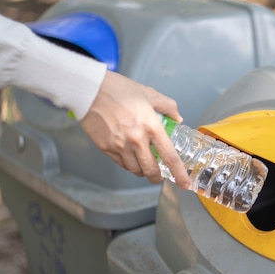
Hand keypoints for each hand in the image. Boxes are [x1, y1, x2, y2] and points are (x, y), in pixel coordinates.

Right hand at [80, 71, 190, 188]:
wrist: (90, 90)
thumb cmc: (118, 90)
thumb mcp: (149, 94)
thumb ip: (167, 107)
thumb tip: (177, 118)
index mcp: (151, 127)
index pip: (170, 157)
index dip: (179, 174)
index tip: (184, 183)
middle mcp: (137, 140)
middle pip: (151, 170)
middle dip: (156, 177)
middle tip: (158, 176)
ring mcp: (120, 146)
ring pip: (135, 170)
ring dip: (142, 171)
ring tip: (143, 165)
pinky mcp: (106, 148)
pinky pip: (121, 164)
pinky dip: (128, 164)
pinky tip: (130, 157)